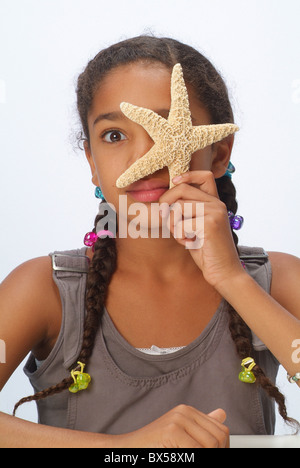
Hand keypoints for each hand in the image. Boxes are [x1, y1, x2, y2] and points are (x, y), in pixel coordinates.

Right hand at [113, 405, 228, 447]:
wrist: (125, 450)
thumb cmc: (152, 448)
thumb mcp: (180, 436)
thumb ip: (200, 427)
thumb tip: (222, 414)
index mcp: (189, 412)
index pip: (221, 430)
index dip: (222, 448)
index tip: (215, 456)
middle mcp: (185, 411)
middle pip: (219, 437)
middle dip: (217, 452)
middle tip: (203, 460)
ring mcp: (178, 419)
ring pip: (211, 444)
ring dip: (206, 456)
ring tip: (187, 457)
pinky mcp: (172, 430)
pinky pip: (197, 450)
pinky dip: (193, 458)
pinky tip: (180, 458)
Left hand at [159, 171, 244, 287]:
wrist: (224, 272)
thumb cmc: (207, 251)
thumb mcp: (196, 227)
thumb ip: (188, 212)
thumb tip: (164, 201)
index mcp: (215, 202)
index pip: (205, 175)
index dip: (187, 175)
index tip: (174, 183)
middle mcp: (217, 204)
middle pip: (182, 189)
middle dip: (166, 203)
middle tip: (166, 220)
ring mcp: (215, 212)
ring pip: (178, 207)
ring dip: (173, 225)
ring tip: (182, 237)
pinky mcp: (210, 224)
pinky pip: (180, 225)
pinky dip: (178, 237)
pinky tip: (189, 244)